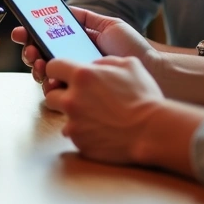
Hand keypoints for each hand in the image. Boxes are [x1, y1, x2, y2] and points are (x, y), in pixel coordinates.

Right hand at [11, 6, 153, 93]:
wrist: (151, 68)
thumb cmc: (132, 48)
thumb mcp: (108, 25)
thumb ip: (85, 17)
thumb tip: (61, 7)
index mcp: (76, 44)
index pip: (48, 39)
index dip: (31, 34)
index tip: (21, 29)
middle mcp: (73, 61)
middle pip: (41, 57)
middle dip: (29, 51)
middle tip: (30, 48)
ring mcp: (76, 78)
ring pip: (45, 74)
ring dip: (35, 67)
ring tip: (38, 61)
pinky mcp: (81, 94)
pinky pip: (58, 90)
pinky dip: (49, 83)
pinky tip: (49, 78)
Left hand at [43, 57, 164, 163]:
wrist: (152, 131)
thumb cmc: (143, 96)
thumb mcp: (129, 64)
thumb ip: (104, 61)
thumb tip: (92, 65)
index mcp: (82, 76)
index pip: (52, 66)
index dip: (58, 70)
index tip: (64, 75)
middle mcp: (72, 99)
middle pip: (51, 95)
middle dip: (63, 95)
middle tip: (81, 98)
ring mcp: (74, 123)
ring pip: (62, 117)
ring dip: (73, 115)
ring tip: (95, 116)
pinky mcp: (79, 143)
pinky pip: (75, 135)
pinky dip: (84, 132)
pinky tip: (102, 130)